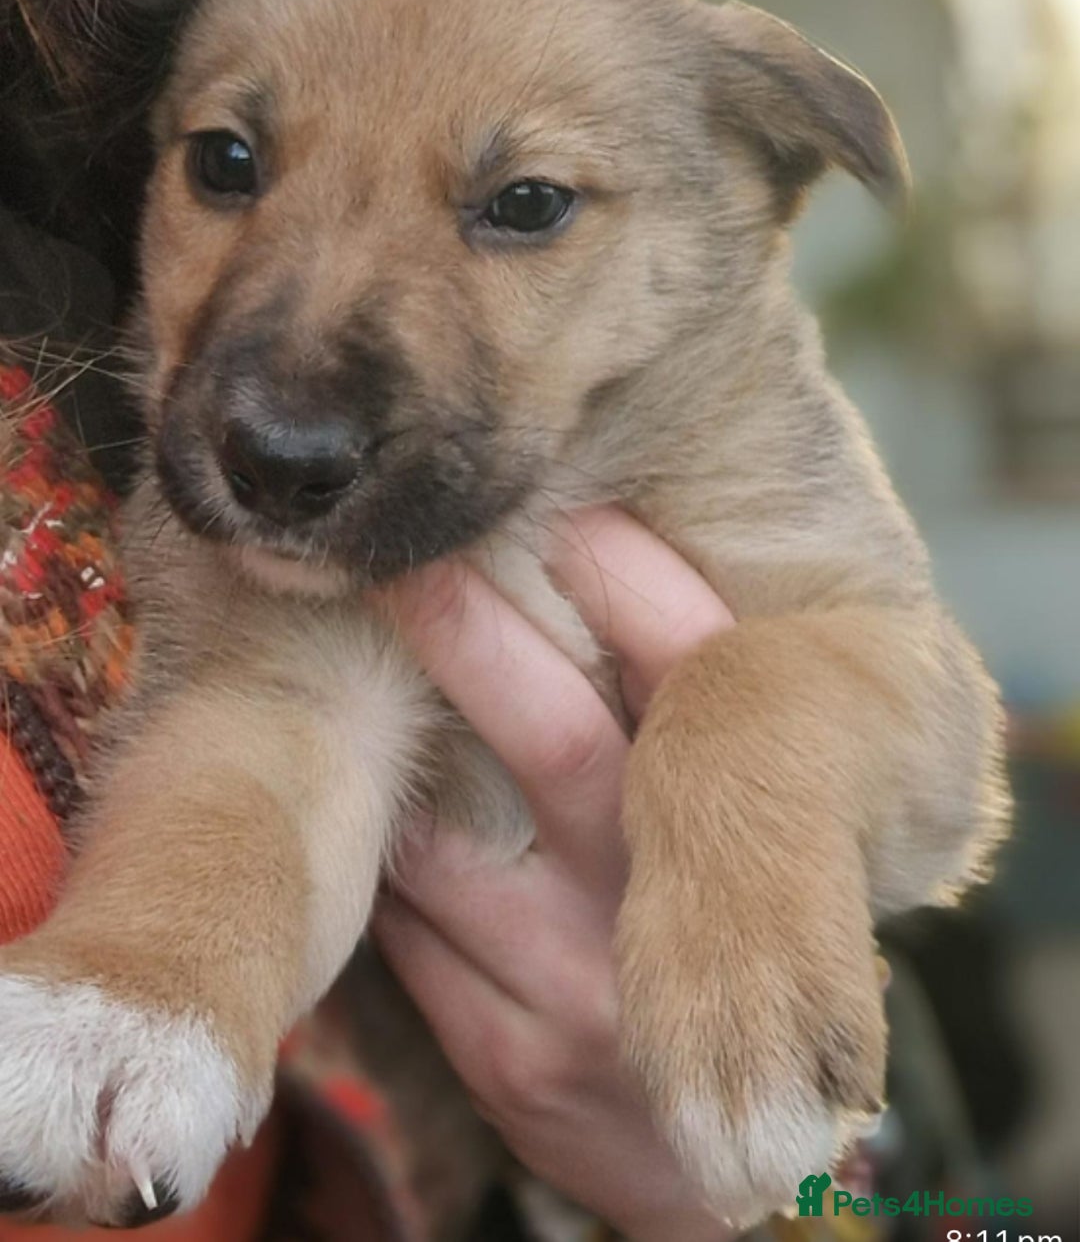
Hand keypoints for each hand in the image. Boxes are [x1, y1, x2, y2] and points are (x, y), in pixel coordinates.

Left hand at [374, 508, 736, 1241]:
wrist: (716, 1161)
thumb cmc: (723, 947)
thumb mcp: (743, 837)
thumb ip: (682, 711)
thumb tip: (603, 543)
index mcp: (748, 837)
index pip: (696, 677)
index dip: (630, 577)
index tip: (565, 500)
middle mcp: (671, 913)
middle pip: (563, 743)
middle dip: (477, 636)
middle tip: (405, 550)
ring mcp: (584, 993)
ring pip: (451, 839)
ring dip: (401, 747)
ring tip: (354, 661)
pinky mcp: (512, 1062)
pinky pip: (413, 930)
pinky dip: (386, 859)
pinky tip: (362, 807)